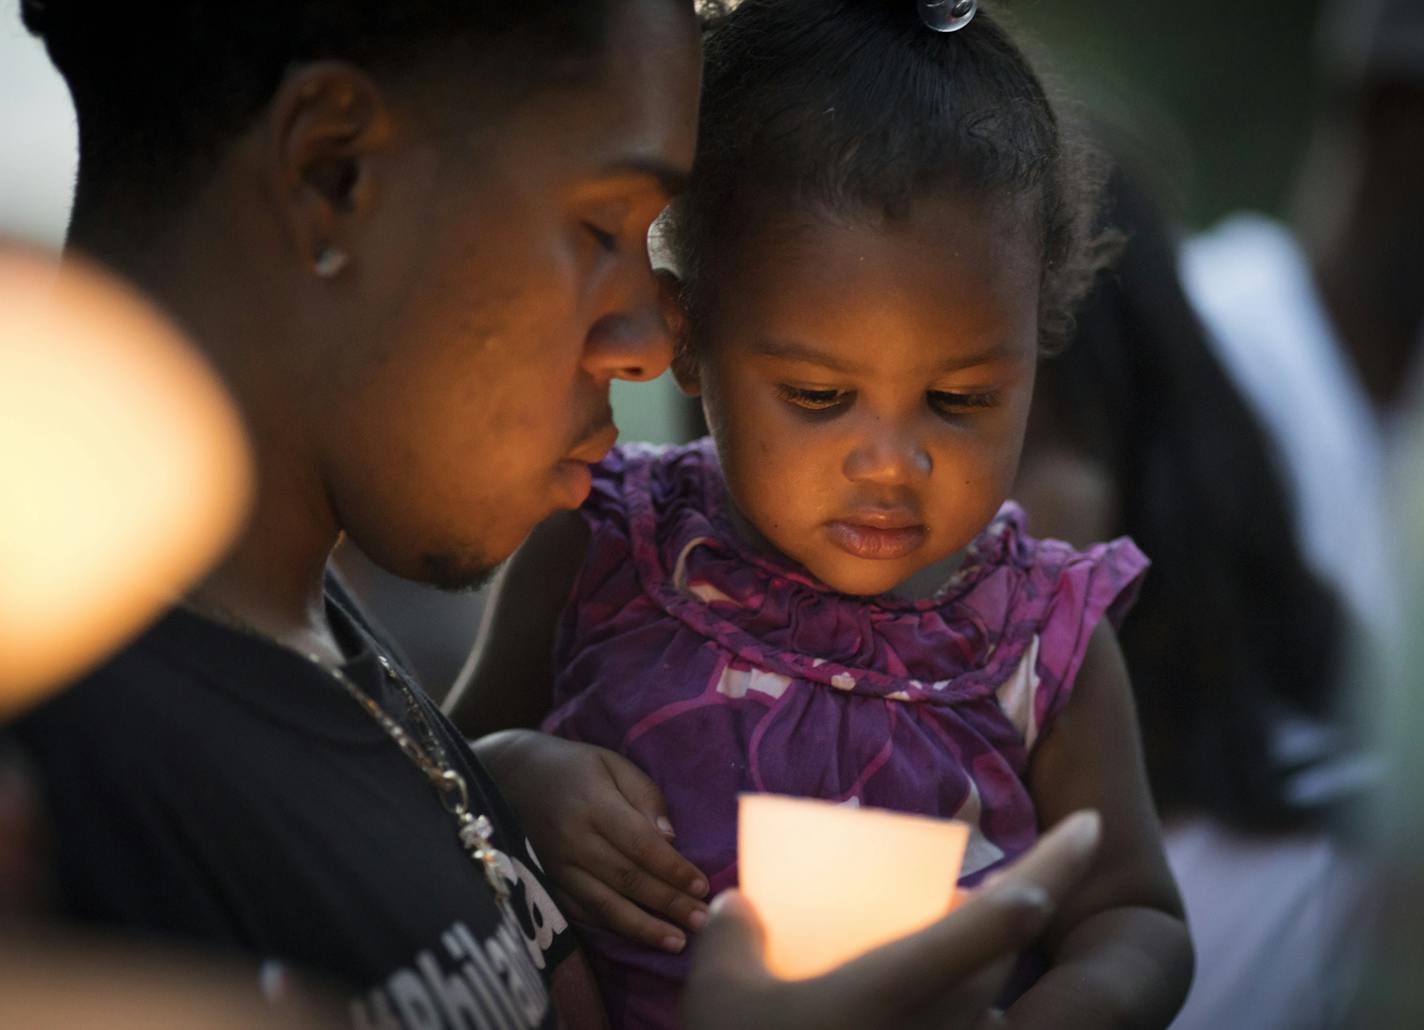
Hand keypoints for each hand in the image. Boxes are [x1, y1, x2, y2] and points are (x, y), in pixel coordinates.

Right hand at [473, 730, 708, 952]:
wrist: (515, 776)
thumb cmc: (576, 767)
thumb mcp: (614, 764)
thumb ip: (646, 798)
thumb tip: (671, 839)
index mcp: (593, 804)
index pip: (640, 844)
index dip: (673, 869)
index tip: (703, 886)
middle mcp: (573, 840)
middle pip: (627, 879)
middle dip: (668, 904)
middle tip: (703, 921)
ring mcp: (556, 866)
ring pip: (604, 905)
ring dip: (643, 927)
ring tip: (677, 941)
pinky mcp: (546, 882)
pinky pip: (582, 912)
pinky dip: (612, 927)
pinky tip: (639, 937)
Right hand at [681, 811, 1102, 1029]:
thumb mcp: (717, 995)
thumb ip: (732, 935)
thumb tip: (737, 906)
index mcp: (897, 986)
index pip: (1000, 920)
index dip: (1054, 869)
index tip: (1091, 826)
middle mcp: (938, 1026)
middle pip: (994, 956)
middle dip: (998, 910)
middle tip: (973, 885)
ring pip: (980, 1003)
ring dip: (967, 969)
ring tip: (924, 947)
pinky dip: (947, 1015)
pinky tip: (891, 1012)